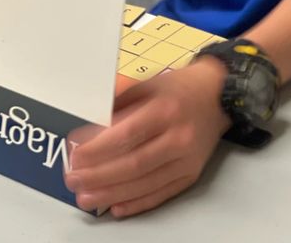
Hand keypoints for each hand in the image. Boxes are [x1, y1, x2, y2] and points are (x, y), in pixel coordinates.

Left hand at [65, 57, 229, 217]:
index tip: (75, 155)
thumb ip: (119, 98)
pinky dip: (137, 203)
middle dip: (99, 176)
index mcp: (164, 108)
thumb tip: (89, 116)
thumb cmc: (178, 88)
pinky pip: (161, 194)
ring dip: (111, 194)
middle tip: (73, 180)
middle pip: (134, 163)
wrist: (217, 96)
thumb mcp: (148, 83)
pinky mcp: (191, 175)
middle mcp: (178, 136)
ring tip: (86, 197)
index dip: (99, 148)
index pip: (127, 133)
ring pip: (144, 183)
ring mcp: (186, 159)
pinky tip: (116, 207)